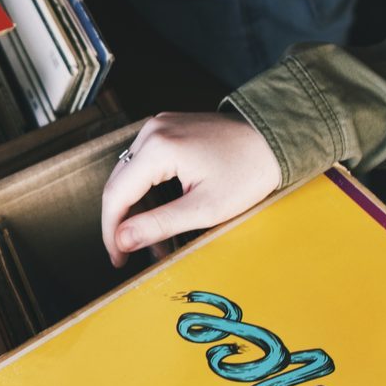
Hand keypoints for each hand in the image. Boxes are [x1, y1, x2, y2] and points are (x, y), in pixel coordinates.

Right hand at [100, 113, 280, 269]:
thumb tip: (121, 241)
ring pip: (130, 176)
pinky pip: (145, 164)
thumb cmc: (249, 172)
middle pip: (119, 184)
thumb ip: (158, 225)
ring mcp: (158, 127)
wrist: (274, 140)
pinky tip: (162, 213)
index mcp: (157, 148)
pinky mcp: (167, 130)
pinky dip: (148, 191)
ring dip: (137, 209)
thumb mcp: (204, 208)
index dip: (111, 232)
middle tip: (132, 254)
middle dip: (124, 223)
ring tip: (155, 240)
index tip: (118, 258)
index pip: (116, 195)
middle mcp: (151, 131)